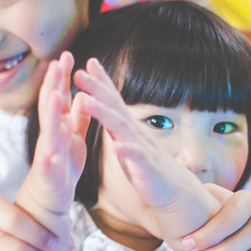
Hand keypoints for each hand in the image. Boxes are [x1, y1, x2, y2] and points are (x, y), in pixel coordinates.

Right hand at [23, 52, 88, 214]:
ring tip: (55, 96)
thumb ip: (78, 116)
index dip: (62, 77)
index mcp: (59, 126)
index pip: (59, 96)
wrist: (50, 200)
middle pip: (51, 106)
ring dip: (51, 114)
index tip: (67, 54)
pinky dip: (48, 156)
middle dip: (54, 85)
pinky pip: (48, 164)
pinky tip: (49, 150)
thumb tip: (82, 93)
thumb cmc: (62, 167)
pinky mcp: (49, 174)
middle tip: (57, 63)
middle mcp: (51, 135)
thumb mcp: (74, 138)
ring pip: (48, 131)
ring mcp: (48, 153)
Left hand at [74, 58, 197, 210]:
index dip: (100, 81)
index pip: (113, 99)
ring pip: (120, 127)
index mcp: (125, 126)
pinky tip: (116, 147)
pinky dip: (126, 151)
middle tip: (78, 72)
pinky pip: (135, 157)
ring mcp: (140, 147)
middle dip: (96, 88)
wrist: (171, 188)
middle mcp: (134, 131)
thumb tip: (101, 105)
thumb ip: (114, 123)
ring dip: (103, 113)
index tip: (88, 62)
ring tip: (86, 100)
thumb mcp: (125, 139)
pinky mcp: (145, 166)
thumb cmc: (144, 164)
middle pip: (113, 105)